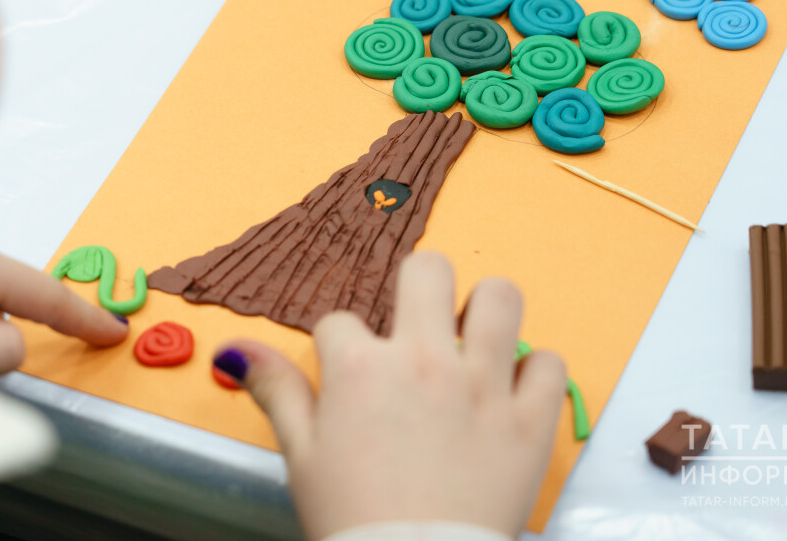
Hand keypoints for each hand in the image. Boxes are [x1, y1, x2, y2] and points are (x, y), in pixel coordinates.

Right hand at [213, 252, 564, 540]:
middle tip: (417, 319)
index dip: (340, 344)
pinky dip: (533, 372)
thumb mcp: (302, 455)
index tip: (347, 373)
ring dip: (485, 310)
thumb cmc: (355, 520)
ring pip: (500, 297)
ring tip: (473, 337)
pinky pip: (549, 363)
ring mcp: (482, 386)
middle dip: (418, 285)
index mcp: (361, 369)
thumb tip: (237, 350)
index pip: (341, 319)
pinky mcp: (529, 420)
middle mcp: (424, 361)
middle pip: (427, 270)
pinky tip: (512, 389)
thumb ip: (277, 391)